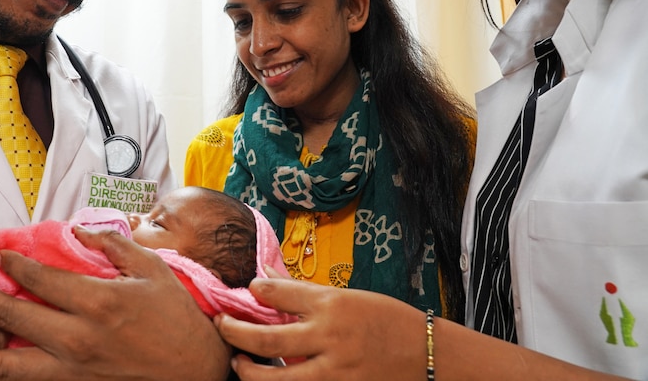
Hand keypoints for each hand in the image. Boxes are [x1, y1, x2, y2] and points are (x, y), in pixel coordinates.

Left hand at [0, 226, 231, 380]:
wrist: (198, 375)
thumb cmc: (178, 321)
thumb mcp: (154, 271)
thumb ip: (115, 246)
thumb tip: (80, 230)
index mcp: (98, 303)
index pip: (41, 280)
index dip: (14, 266)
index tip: (0, 256)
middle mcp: (77, 340)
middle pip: (9, 320)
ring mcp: (71, 374)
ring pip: (2, 369)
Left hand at [214, 271, 424, 380]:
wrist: (428, 355)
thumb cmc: (387, 320)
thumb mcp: (348, 297)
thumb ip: (305, 292)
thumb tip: (266, 278)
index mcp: (332, 305)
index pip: (278, 294)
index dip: (256, 291)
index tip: (249, 290)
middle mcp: (329, 337)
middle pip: (265, 339)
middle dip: (233, 332)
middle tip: (221, 325)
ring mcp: (334, 371)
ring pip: (274, 379)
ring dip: (247, 371)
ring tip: (237, 362)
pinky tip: (269, 378)